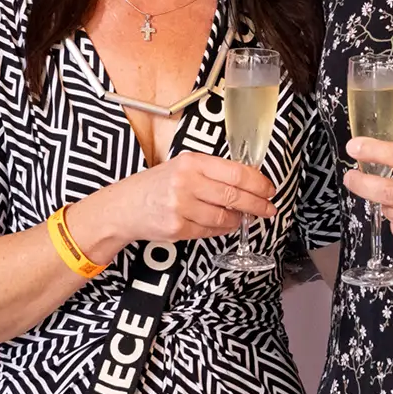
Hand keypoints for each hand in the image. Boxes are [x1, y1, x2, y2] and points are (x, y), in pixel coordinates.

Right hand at [71, 153, 277, 254]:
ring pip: (224, 217)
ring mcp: (181, 207)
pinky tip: (223, 225)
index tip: (269, 189)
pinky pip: (210, 231)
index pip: (235, 172)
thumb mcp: (181, 167)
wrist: (123, 207)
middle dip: (257, 204)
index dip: (258, 183)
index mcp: (191, 162)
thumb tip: (248, 182)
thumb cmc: (154, 186)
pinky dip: (221, 230)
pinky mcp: (178, 228)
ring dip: (238, 219)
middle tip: (268, 208)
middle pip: (234, 195)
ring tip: (243, 217)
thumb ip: (211, 172)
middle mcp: (186, 182)